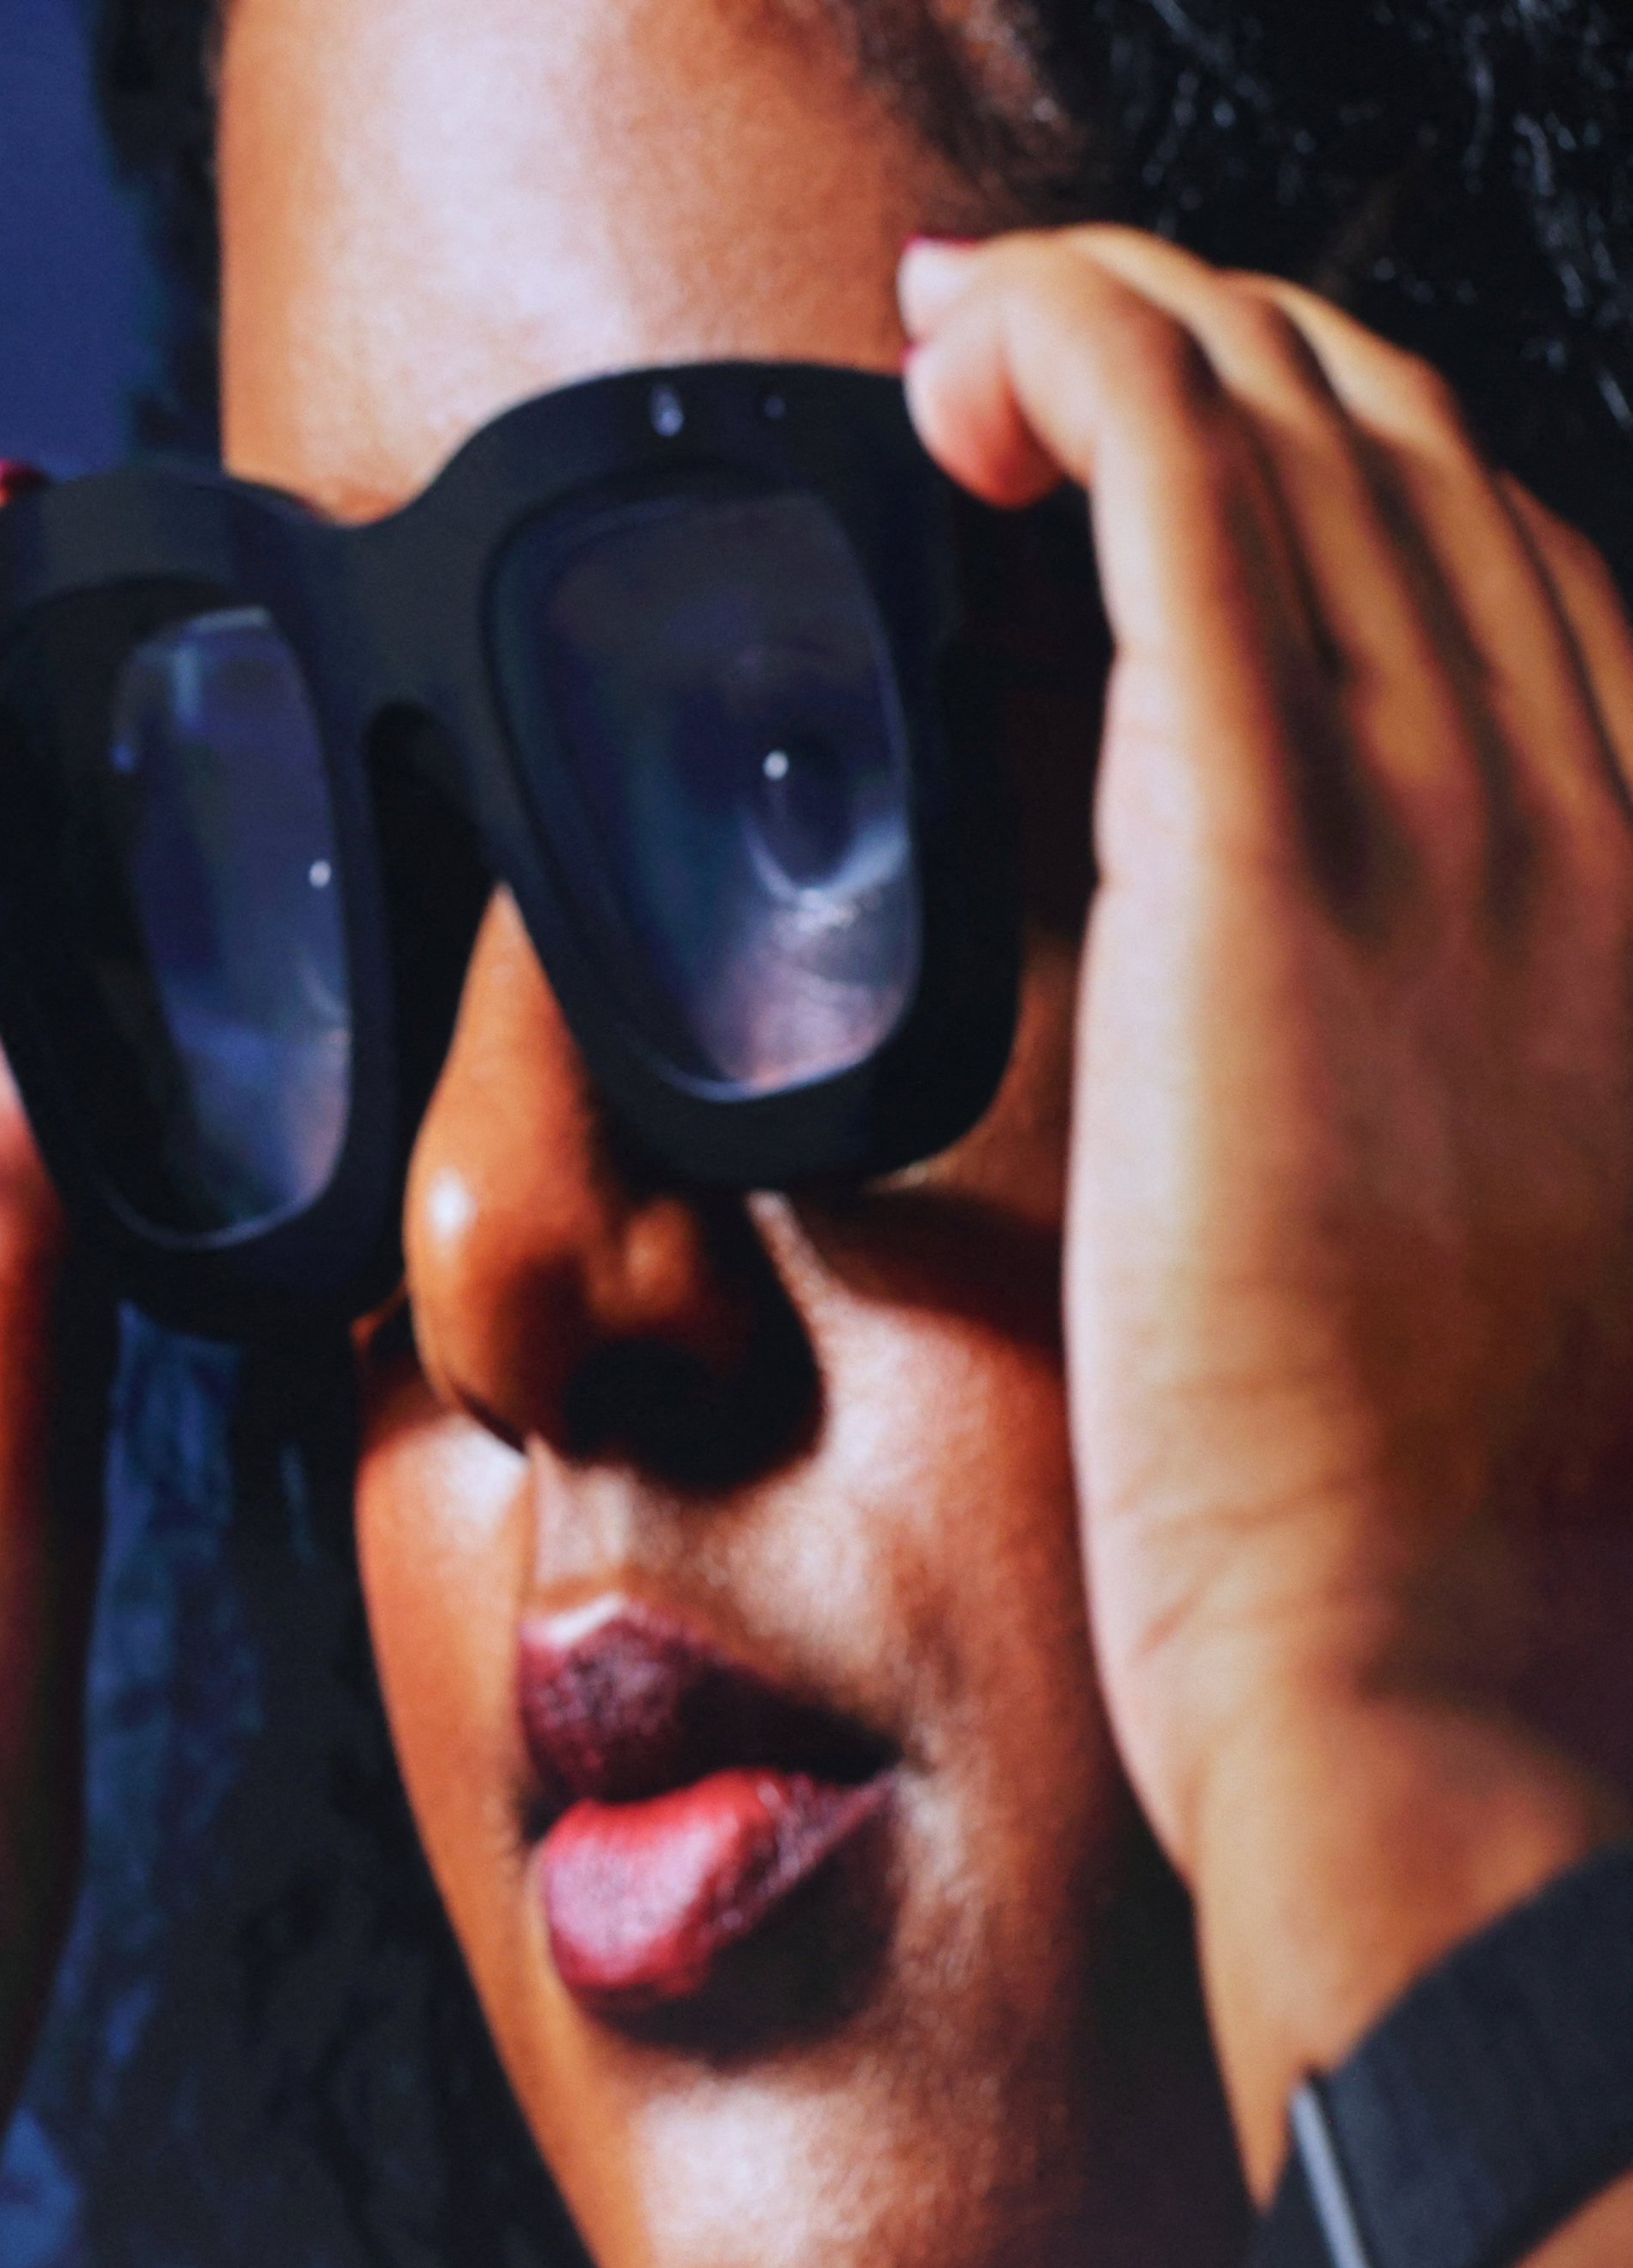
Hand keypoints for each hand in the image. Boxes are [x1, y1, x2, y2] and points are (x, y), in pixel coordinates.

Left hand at [902, 227, 1632, 2183]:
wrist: (1460, 1678)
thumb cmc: (1458, 1522)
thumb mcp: (1516, 1232)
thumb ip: (1449, 1067)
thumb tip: (1312, 1004)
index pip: (1504, 578)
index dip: (1330, 463)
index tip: (1164, 436)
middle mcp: (1601, 804)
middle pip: (1409, 464)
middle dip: (1217, 351)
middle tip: (1032, 331)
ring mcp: (1454, 815)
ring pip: (1296, 438)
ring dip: (1123, 324)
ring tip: (971, 318)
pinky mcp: (1272, 852)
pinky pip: (1179, 502)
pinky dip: (1080, 371)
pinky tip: (970, 350)